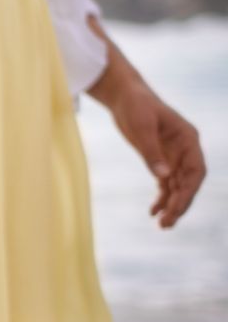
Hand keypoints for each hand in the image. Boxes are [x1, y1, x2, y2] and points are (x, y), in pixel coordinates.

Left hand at [102, 77, 205, 227]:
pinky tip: (153, 212)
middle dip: (180, 203)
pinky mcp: (160, 159)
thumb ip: (151, 152)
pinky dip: (160, 197)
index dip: (190, 190)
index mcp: (188, 139)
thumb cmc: (135, 105)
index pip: (196, 170)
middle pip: (188, 182)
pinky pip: (164, 183)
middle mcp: (185, 149)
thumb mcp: (141, 127)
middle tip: (167, 224)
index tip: (178, 206)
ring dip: (171, 205)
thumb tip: (163, 177)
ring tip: (163, 225)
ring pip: (177, 185)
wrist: (125, 95)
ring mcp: (173, 155)